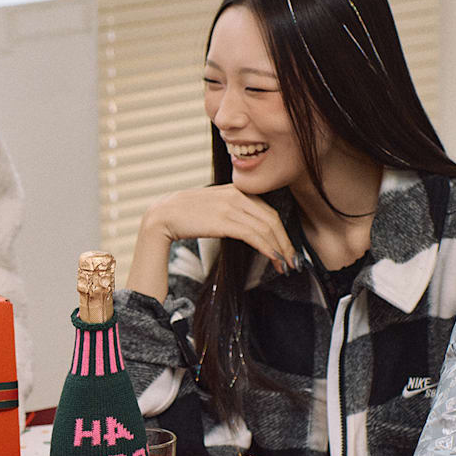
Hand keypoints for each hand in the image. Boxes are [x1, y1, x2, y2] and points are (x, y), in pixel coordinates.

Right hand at [128, 185, 298, 298]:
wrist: (163, 215)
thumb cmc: (185, 215)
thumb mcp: (212, 206)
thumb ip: (231, 209)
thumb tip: (246, 227)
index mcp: (236, 190)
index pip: (268, 211)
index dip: (281, 231)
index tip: (287, 249)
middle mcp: (237, 195)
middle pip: (272, 219)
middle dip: (285, 242)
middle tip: (292, 261)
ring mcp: (231, 206)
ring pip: (266, 228)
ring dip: (280, 249)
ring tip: (286, 265)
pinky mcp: (225, 220)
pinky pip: (254, 235)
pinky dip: (268, 248)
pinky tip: (274, 258)